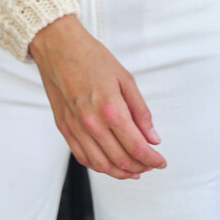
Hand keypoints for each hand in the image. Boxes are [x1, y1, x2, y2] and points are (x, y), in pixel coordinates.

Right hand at [30, 15, 166, 180]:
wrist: (58, 46)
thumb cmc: (92, 57)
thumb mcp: (125, 78)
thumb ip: (140, 111)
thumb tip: (153, 138)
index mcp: (111, 108)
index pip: (136, 146)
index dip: (152, 159)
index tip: (161, 162)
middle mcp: (92, 122)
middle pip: (120, 159)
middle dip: (140, 167)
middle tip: (150, 165)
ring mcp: (76, 127)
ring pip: (101, 164)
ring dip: (120, 172)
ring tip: (133, 170)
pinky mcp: (64, 128)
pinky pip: (82, 157)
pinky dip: (98, 166)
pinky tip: (110, 164)